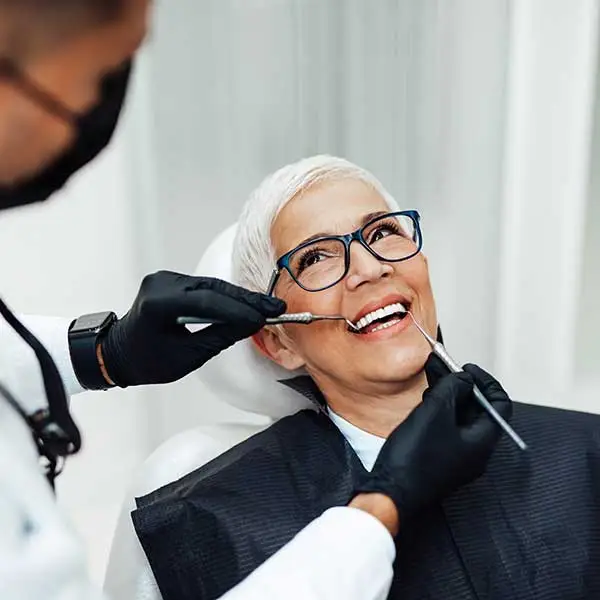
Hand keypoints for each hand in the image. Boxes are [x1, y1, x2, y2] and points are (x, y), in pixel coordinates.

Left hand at [101, 271, 285, 386]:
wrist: (117, 352)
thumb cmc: (146, 361)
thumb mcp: (187, 357)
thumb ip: (220, 337)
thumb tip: (251, 324)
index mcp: (157, 304)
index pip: (207, 302)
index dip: (239, 310)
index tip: (264, 318)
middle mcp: (161, 284)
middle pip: (213, 289)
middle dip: (246, 301)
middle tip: (274, 308)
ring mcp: (165, 279)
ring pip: (211, 285)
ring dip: (239, 298)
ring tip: (266, 307)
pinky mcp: (170, 280)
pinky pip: (204, 287)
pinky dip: (225, 297)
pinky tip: (245, 303)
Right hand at [354, 356, 511, 521]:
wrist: (391, 490)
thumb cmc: (414, 458)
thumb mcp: (436, 411)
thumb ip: (453, 388)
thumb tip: (464, 378)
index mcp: (483, 442)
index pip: (499, 405)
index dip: (485, 381)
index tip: (467, 368)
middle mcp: (475, 451)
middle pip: (478, 409)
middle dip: (462, 385)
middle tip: (445, 367)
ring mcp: (458, 457)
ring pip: (461, 418)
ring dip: (449, 395)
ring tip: (432, 377)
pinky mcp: (441, 459)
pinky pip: (447, 428)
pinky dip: (440, 409)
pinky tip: (426, 399)